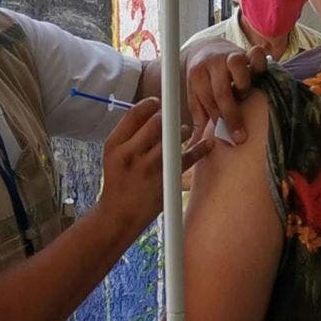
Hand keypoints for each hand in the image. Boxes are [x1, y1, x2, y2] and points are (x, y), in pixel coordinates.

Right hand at [97, 98, 213, 230]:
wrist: (118, 216)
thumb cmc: (118, 182)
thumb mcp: (113, 155)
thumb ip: (130, 133)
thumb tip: (153, 110)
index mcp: (114, 145)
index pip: (134, 114)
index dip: (150, 104)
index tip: (158, 103)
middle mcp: (130, 154)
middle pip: (157, 122)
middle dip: (168, 118)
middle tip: (171, 121)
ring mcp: (148, 168)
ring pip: (174, 137)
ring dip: (182, 132)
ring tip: (182, 134)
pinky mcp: (165, 180)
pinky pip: (187, 158)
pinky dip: (200, 149)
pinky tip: (207, 143)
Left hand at [184, 40, 267, 144]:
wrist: (204, 51)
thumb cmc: (202, 83)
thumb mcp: (195, 99)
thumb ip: (198, 121)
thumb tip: (193, 149)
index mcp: (197, 75)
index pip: (209, 101)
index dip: (219, 120)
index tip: (230, 139)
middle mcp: (213, 63)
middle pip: (222, 90)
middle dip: (232, 116)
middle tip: (241, 137)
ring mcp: (229, 55)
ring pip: (237, 65)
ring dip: (243, 84)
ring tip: (244, 97)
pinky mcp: (246, 51)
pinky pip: (256, 53)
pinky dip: (260, 63)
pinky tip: (260, 77)